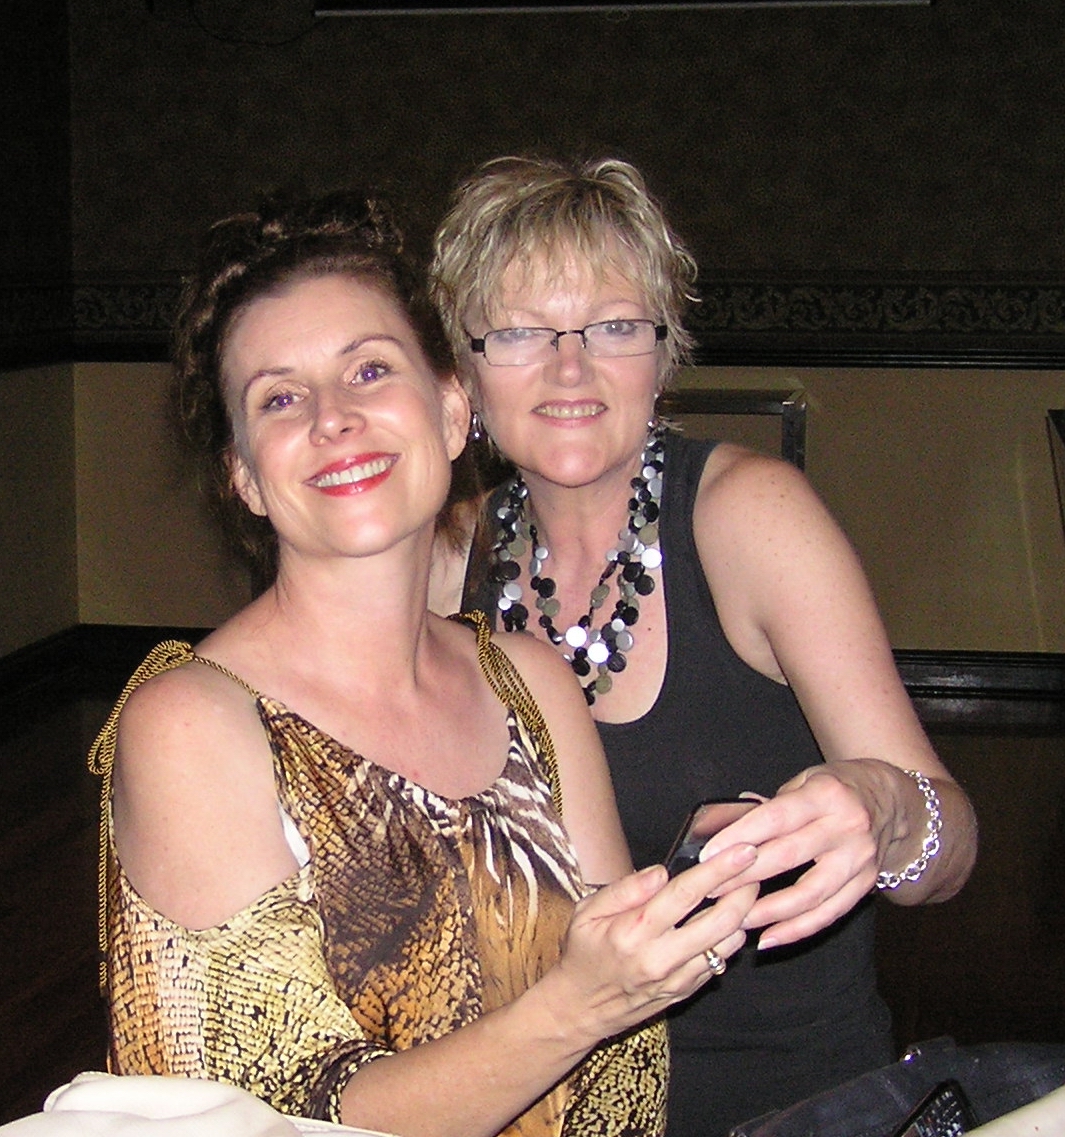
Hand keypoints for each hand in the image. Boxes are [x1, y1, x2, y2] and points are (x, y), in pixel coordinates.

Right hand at [542, 843, 758, 1048]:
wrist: (581, 1008)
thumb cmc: (584, 953)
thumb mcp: (586, 912)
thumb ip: (624, 889)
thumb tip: (660, 873)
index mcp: (633, 932)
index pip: (686, 893)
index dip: (719, 870)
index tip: (743, 851)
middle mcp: (660, 958)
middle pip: (720, 921)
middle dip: (745, 891)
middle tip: (754, 868)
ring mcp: (677, 979)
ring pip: (727, 944)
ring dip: (743, 915)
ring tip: (744, 890)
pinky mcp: (686, 991)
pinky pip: (719, 962)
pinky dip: (730, 938)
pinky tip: (727, 920)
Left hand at [698, 761, 898, 948]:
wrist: (892, 801)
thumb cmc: (836, 788)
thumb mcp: (804, 780)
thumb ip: (769, 805)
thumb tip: (725, 823)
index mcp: (825, 795)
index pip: (775, 818)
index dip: (740, 837)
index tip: (710, 855)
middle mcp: (846, 827)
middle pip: (788, 856)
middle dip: (745, 876)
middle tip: (712, 890)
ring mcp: (860, 859)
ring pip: (810, 894)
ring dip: (770, 911)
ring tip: (738, 920)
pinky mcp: (867, 884)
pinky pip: (830, 913)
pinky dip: (799, 929)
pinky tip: (770, 937)